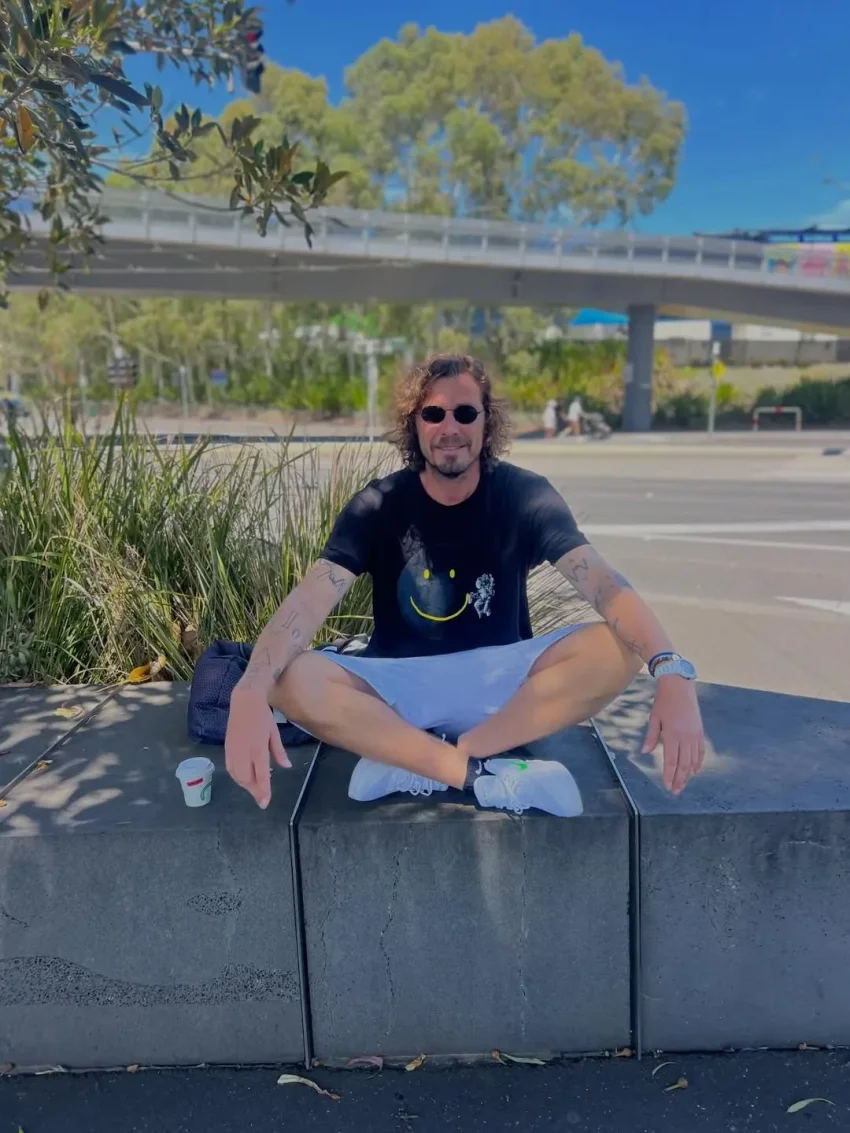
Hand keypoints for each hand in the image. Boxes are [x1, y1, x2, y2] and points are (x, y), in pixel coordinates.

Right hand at [225, 687, 290, 808]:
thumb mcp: (275, 733)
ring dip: (245, 785)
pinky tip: (243, 778)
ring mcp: (233, 750)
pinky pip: (230, 768)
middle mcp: (244, 752)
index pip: (261, 775)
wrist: (244, 701)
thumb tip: (287, 767)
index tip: (265, 803)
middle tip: (262, 797)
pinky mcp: (227, 748)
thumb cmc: (263, 716)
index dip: (263, 791)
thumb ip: (279, 752)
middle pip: (246, 779)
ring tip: (255, 789)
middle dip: (254, 791)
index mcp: (258, 748)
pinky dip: (237, 777)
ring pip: (237, 776)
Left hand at [642, 676, 704, 794]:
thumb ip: (651, 737)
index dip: (669, 775)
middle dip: (679, 780)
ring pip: (693, 760)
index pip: (671, 761)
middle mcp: (686, 737)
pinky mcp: (700, 732)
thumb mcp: (654, 718)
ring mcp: (695, 735)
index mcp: (673, 735)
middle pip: (684, 764)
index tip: (667, 786)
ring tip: (683, 785)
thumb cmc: (664, 701)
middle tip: (675, 791)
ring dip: (688, 774)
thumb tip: (645, 752)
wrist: (680, 686)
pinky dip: (698, 763)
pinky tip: (695, 771)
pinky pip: (700, 751)